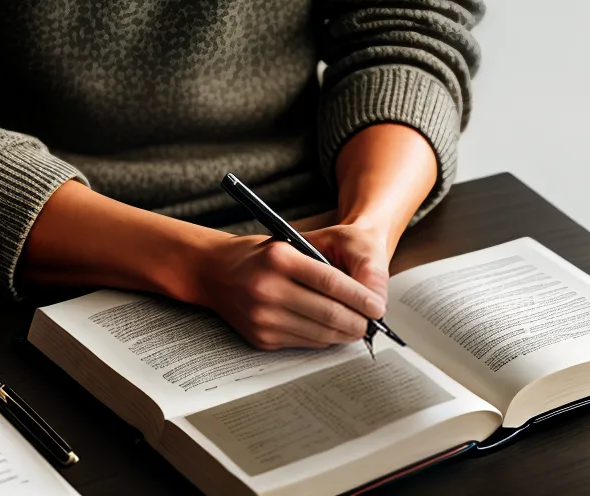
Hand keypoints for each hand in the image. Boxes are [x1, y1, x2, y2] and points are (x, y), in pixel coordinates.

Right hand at [189, 232, 386, 350]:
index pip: (331, 282)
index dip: (360, 297)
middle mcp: (269, 288)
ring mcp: (263, 316)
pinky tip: (331, 331)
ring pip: (320, 333)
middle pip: (329, 313)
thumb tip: (361, 297)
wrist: (212, 271)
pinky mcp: (261, 337)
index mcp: (279, 258)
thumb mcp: (286, 245)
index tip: (378, 306)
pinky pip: (304, 343)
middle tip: (372, 322)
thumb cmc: (256, 254)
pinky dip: (323, 339)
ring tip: (357, 328)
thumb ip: (319, 266)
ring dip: (344, 333)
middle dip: (358, 321)